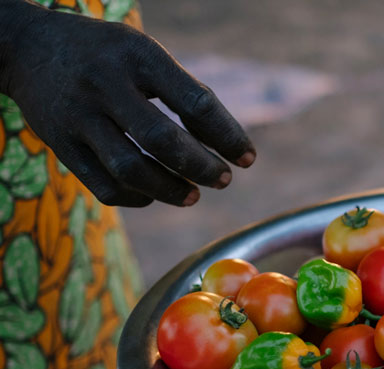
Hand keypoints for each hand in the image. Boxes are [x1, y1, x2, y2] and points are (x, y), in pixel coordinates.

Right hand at [0, 2, 253, 206]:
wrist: (28, 48)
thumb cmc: (108, 56)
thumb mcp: (146, 55)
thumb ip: (186, 93)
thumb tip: (229, 143)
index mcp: (137, 56)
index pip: (195, 102)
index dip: (228, 135)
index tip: (248, 158)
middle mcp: (104, 84)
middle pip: (161, 140)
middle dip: (201, 167)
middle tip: (224, 180)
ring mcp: (78, 117)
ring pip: (131, 169)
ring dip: (171, 190)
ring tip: (194, 195)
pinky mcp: (60, 144)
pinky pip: (105, 186)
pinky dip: (138, 197)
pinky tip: (155, 193)